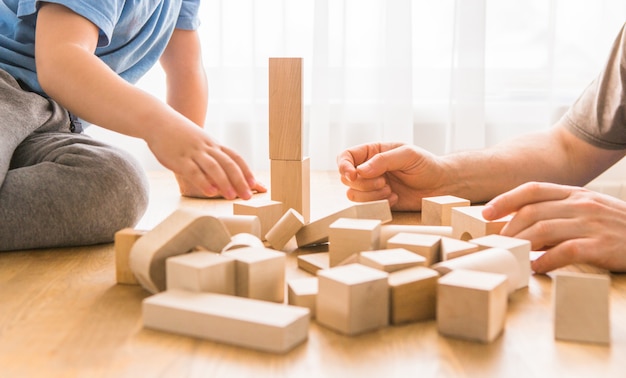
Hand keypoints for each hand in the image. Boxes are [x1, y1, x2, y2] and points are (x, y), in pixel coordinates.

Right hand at [148, 123, 265, 199]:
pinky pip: (194, 171)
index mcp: (213, 144)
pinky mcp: (179, 159)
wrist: (157, 120)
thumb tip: (221, 176)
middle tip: (248, 196)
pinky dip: (204, 182)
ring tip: (232, 197)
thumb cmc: (180, 135)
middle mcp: (207, 148)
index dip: (246, 171)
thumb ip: (210, 156)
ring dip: (225, 182)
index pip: (235, 157)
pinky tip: (211, 192)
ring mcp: (193, 152)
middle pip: (229, 164)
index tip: (255, 184)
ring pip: (213, 167)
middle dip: (240, 181)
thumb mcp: (200, 142)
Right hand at [337, 142, 446, 210]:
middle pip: (347, 178)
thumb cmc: (426, 165)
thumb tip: (360, 170)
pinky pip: (366, 206)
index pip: (346, 156)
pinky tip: (394, 199)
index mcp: (372, 152)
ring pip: (353, 194)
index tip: (353, 175)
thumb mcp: (407, 155)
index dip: (344, 166)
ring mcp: (372, 186)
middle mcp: (369, 169)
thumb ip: (383, 160)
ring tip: (391, 191)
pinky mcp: (378, 201)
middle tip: (384, 182)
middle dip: (363, 183)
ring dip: (372, 195)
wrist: (440, 185)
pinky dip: (379, 204)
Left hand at [482, 181, 625, 272]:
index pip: (533, 189)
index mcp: (575, 193)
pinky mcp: (601, 245)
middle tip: (495, 244)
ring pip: (544, 229)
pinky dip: (546, 261)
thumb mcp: (588, 211)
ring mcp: (591, 223)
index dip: (505, 199)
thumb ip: (558, 213)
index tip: (486, 213)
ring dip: (522, 244)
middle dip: (509, 228)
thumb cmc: (616, 228)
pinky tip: (536, 269)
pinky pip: (565, 251)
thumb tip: (522, 228)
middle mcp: (581, 204)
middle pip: (533, 211)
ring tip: (510, 257)